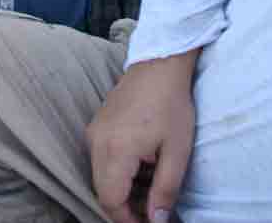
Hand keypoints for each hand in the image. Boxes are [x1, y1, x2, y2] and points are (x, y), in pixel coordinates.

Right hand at [86, 55, 196, 222]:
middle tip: (154, 211)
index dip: (128, 220)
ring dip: (123, 191)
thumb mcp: (177, 151)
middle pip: (103, 192)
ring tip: (153, 187)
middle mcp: (97, 142)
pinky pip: (101, 160)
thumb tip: (156, 221)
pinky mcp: (96, 126)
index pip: (111, 201)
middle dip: (127, 209)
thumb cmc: (171, 105)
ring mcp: (94, 132)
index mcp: (116, 149)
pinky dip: (119, 173)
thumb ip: (165, 190)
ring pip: (101, 177)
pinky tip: (143, 168)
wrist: (158, 65)